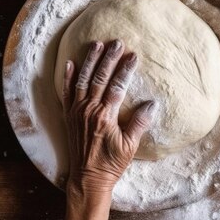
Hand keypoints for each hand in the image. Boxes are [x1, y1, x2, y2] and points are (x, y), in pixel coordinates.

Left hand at [62, 39, 154, 195]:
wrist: (87, 178)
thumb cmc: (111, 163)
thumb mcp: (130, 146)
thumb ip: (139, 123)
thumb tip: (153, 104)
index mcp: (105, 116)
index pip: (117, 86)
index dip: (126, 70)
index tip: (134, 55)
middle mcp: (89, 110)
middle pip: (100, 78)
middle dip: (108, 58)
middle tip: (117, 42)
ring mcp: (77, 111)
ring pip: (83, 80)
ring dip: (90, 61)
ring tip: (96, 44)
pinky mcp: (69, 116)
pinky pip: (67, 92)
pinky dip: (68, 77)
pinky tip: (70, 63)